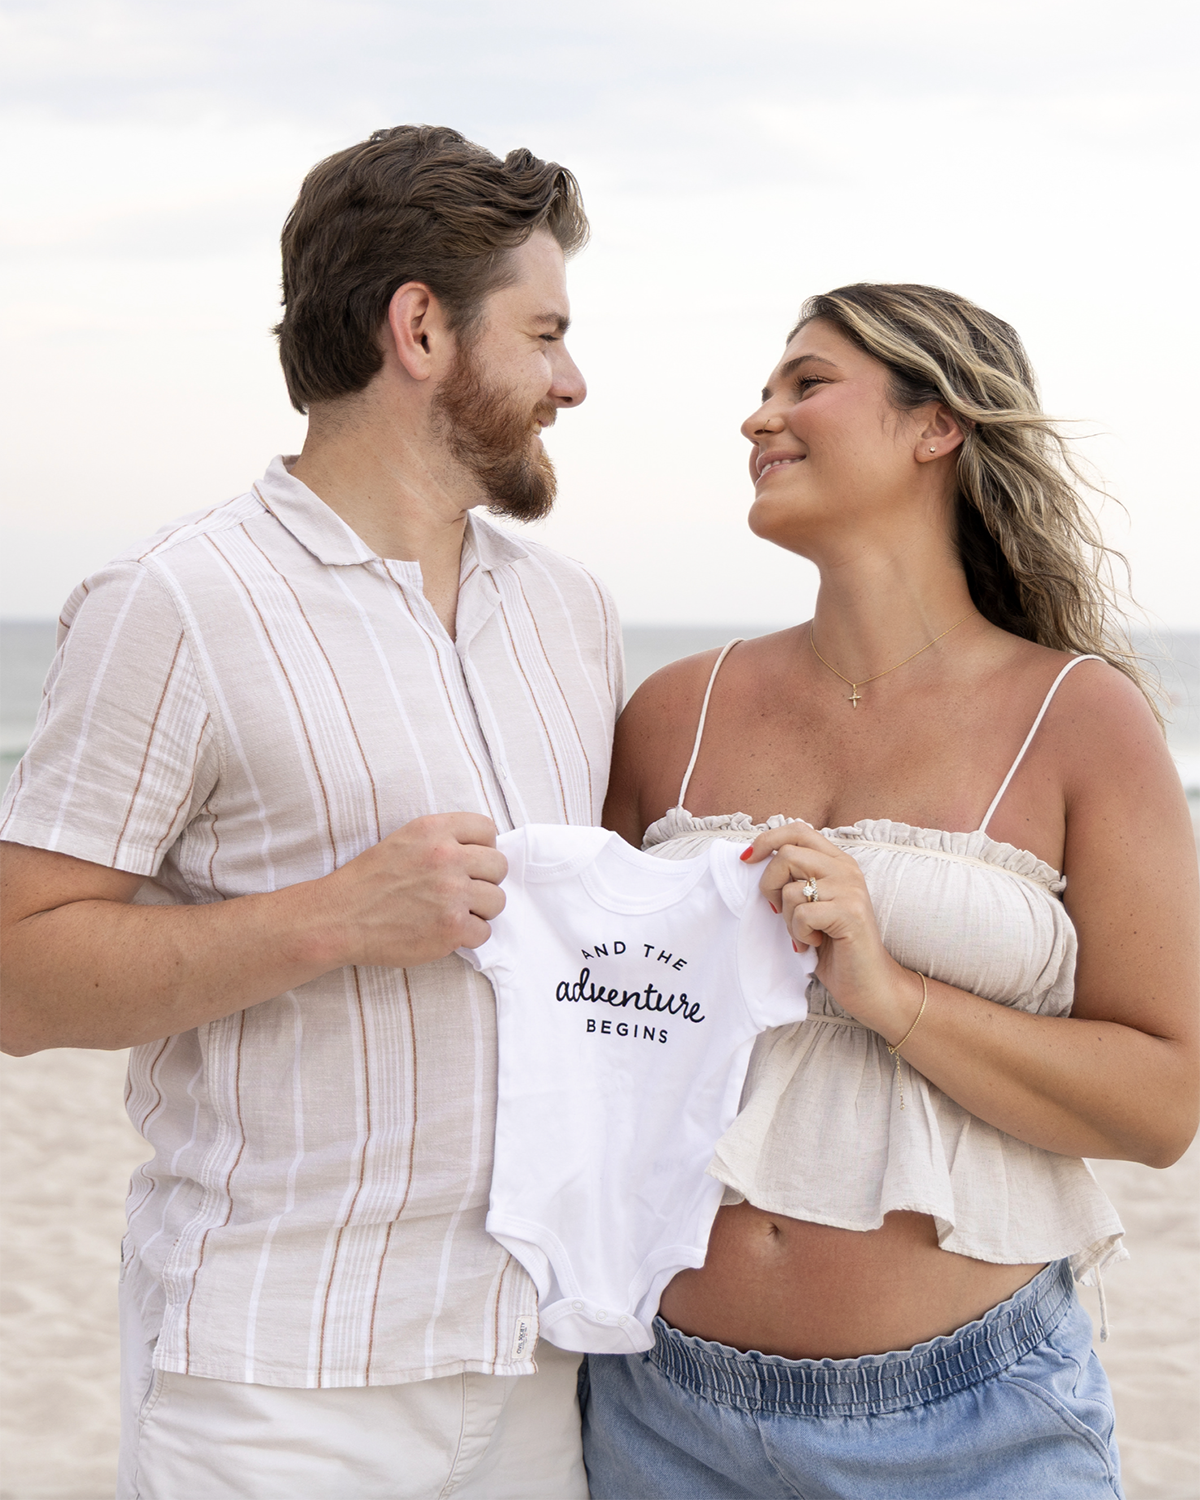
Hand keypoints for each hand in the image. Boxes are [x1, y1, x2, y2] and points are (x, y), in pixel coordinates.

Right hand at [315, 812, 506, 968]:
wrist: (338, 919)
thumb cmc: (369, 881)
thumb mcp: (404, 840)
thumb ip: (443, 840)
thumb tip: (483, 852)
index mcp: (434, 830)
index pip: (487, 829)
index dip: (482, 848)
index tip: (469, 863)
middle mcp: (447, 857)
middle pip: (499, 866)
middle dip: (484, 881)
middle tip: (461, 892)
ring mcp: (451, 893)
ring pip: (497, 901)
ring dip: (479, 910)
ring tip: (452, 913)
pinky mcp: (451, 928)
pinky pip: (484, 932)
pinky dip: (467, 936)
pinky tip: (444, 931)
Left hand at [742, 822, 917, 1041]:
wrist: (868, 983)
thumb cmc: (833, 946)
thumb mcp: (811, 904)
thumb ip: (794, 879)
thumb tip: (753, 860)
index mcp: (837, 861)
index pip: (798, 830)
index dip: (767, 840)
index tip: (748, 860)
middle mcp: (846, 869)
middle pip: (787, 855)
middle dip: (769, 886)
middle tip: (779, 913)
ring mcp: (850, 889)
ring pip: (791, 889)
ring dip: (788, 920)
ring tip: (805, 935)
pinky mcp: (850, 913)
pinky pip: (802, 914)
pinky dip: (800, 935)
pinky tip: (815, 945)